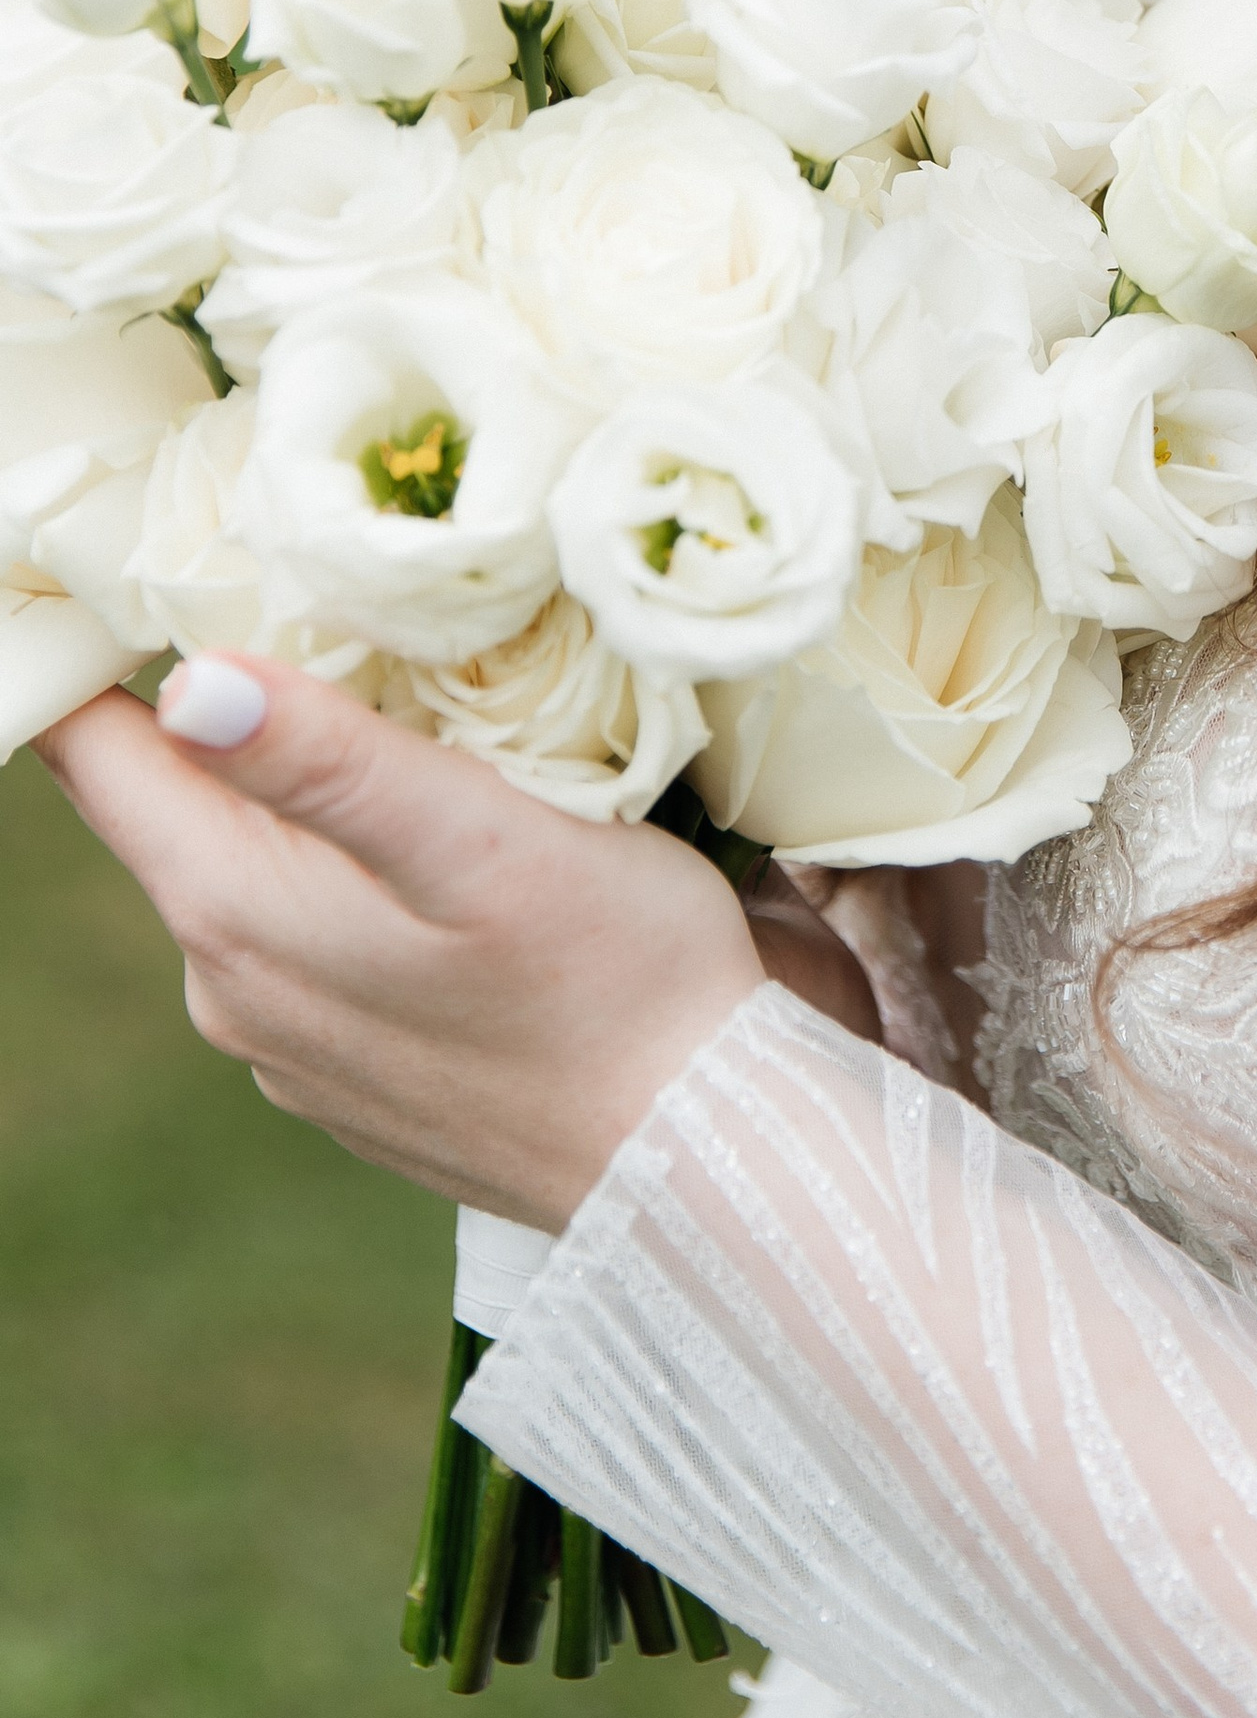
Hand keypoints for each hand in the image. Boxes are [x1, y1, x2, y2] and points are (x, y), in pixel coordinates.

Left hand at [39, 657, 769, 1233]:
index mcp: (237, 913)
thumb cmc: (615, 982)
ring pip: (252, 865)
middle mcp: (232, 989)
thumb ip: (329, 765)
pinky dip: (350, 870)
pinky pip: (315, 935)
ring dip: (296, 789)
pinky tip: (442, 850)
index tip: (161, 558)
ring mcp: (290, 1042)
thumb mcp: (480, 842)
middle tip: (308, 590)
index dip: (100, 645)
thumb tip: (185, 686)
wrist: (704, 1158)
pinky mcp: (356, 1073)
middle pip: (172, 801)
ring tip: (400, 709)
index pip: (91, 751)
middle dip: (217, 699)